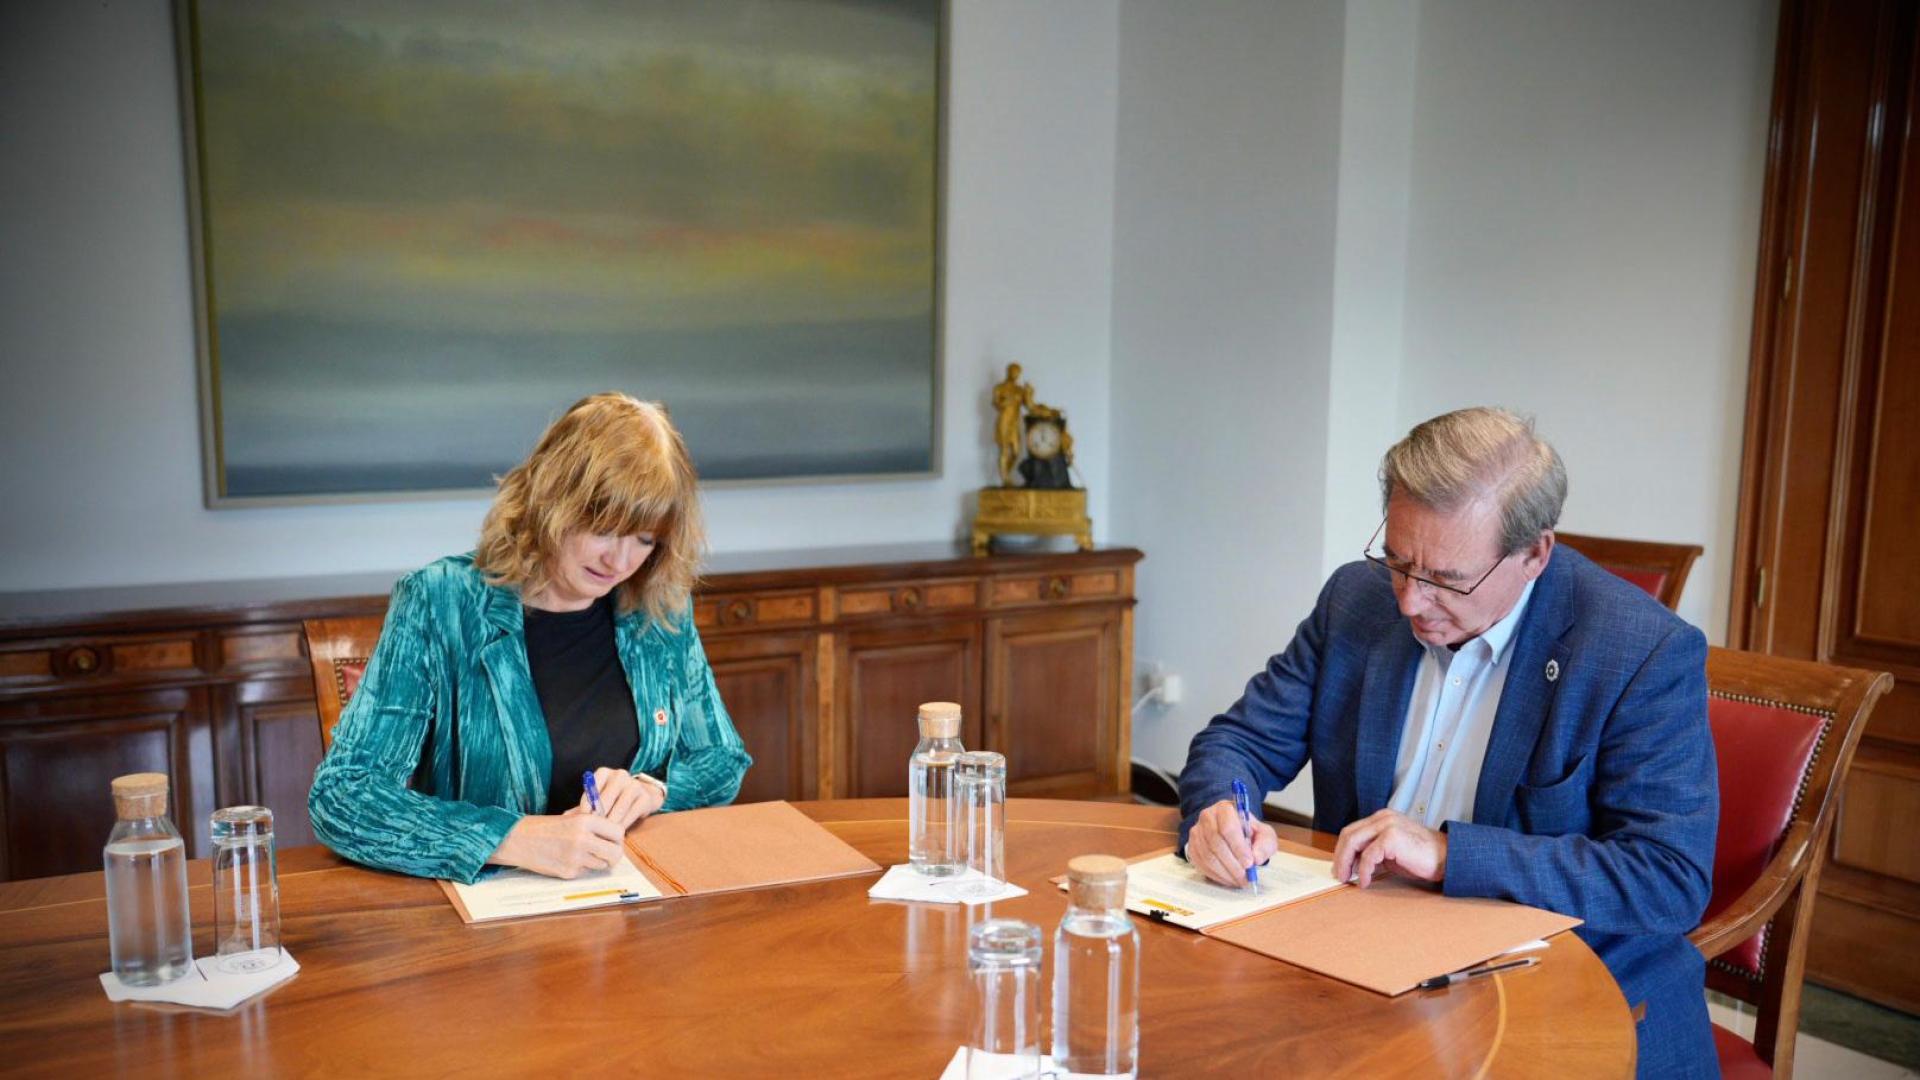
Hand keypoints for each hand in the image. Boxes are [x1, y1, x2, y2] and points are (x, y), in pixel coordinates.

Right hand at [489, 813, 625, 878]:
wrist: (517, 839)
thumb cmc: (545, 826)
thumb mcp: (570, 816)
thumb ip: (594, 822)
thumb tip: (616, 833)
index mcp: (585, 821)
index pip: (618, 832)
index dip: (617, 838)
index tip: (612, 839)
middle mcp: (583, 839)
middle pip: (616, 853)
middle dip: (614, 854)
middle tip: (607, 852)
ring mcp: (575, 858)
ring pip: (602, 864)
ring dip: (597, 861)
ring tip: (582, 852)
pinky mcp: (568, 872)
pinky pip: (586, 872)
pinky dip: (582, 867)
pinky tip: (568, 858)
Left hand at [570, 767, 665, 830]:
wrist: (641, 797)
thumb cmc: (612, 801)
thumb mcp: (597, 801)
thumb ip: (581, 809)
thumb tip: (563, 819)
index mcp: (603, 772)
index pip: (591, 791)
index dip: (586, 810)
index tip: (584, 824)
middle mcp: (619, 775)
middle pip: (605, 800)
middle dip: (599, 818)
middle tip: (594, 833)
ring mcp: (634, 785)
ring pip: (619, 808)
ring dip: (611, 824)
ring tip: (604, 835)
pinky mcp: (645, 797)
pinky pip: (631, 814)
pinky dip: (623, 824)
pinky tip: (617, 832)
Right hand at [1186, 799, 1277, 887]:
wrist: (1232, 831)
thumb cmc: (1248, 832)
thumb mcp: (1264, 834)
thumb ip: (1264, 844)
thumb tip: (1256, 858)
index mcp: (1225, 809)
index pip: (1228, 827)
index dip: (1238, 847)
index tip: (1249, 863)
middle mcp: (1207, 817)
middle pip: (1216, 843)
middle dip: (1232, 864)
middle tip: (1245, 877)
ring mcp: (1197, 832)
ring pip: (1207, 856)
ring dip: (1225, 872)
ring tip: (1239, 880)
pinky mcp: (1192, 847)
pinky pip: (1201, 864)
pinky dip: (1216, 876)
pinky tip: (1228, 879)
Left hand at [1332, 809, 1446, 887]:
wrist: (1446, 858)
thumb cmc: (1420, 858)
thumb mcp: (1390, 852)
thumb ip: (1372, 852)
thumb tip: (1351, 864)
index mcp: (1382, 818)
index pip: (1353, 831)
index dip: (1342, 849)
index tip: (1339, 866)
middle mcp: (1383, 817)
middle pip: (1349, 834)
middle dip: (1340, 856)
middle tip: (1338, 874)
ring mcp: (1387, 824)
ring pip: (1354, 842)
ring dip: (1346, 862)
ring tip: (1346, 878)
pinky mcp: (1392, 837)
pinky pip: (1369, 855)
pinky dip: (1363, 870)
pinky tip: (1365, 881)